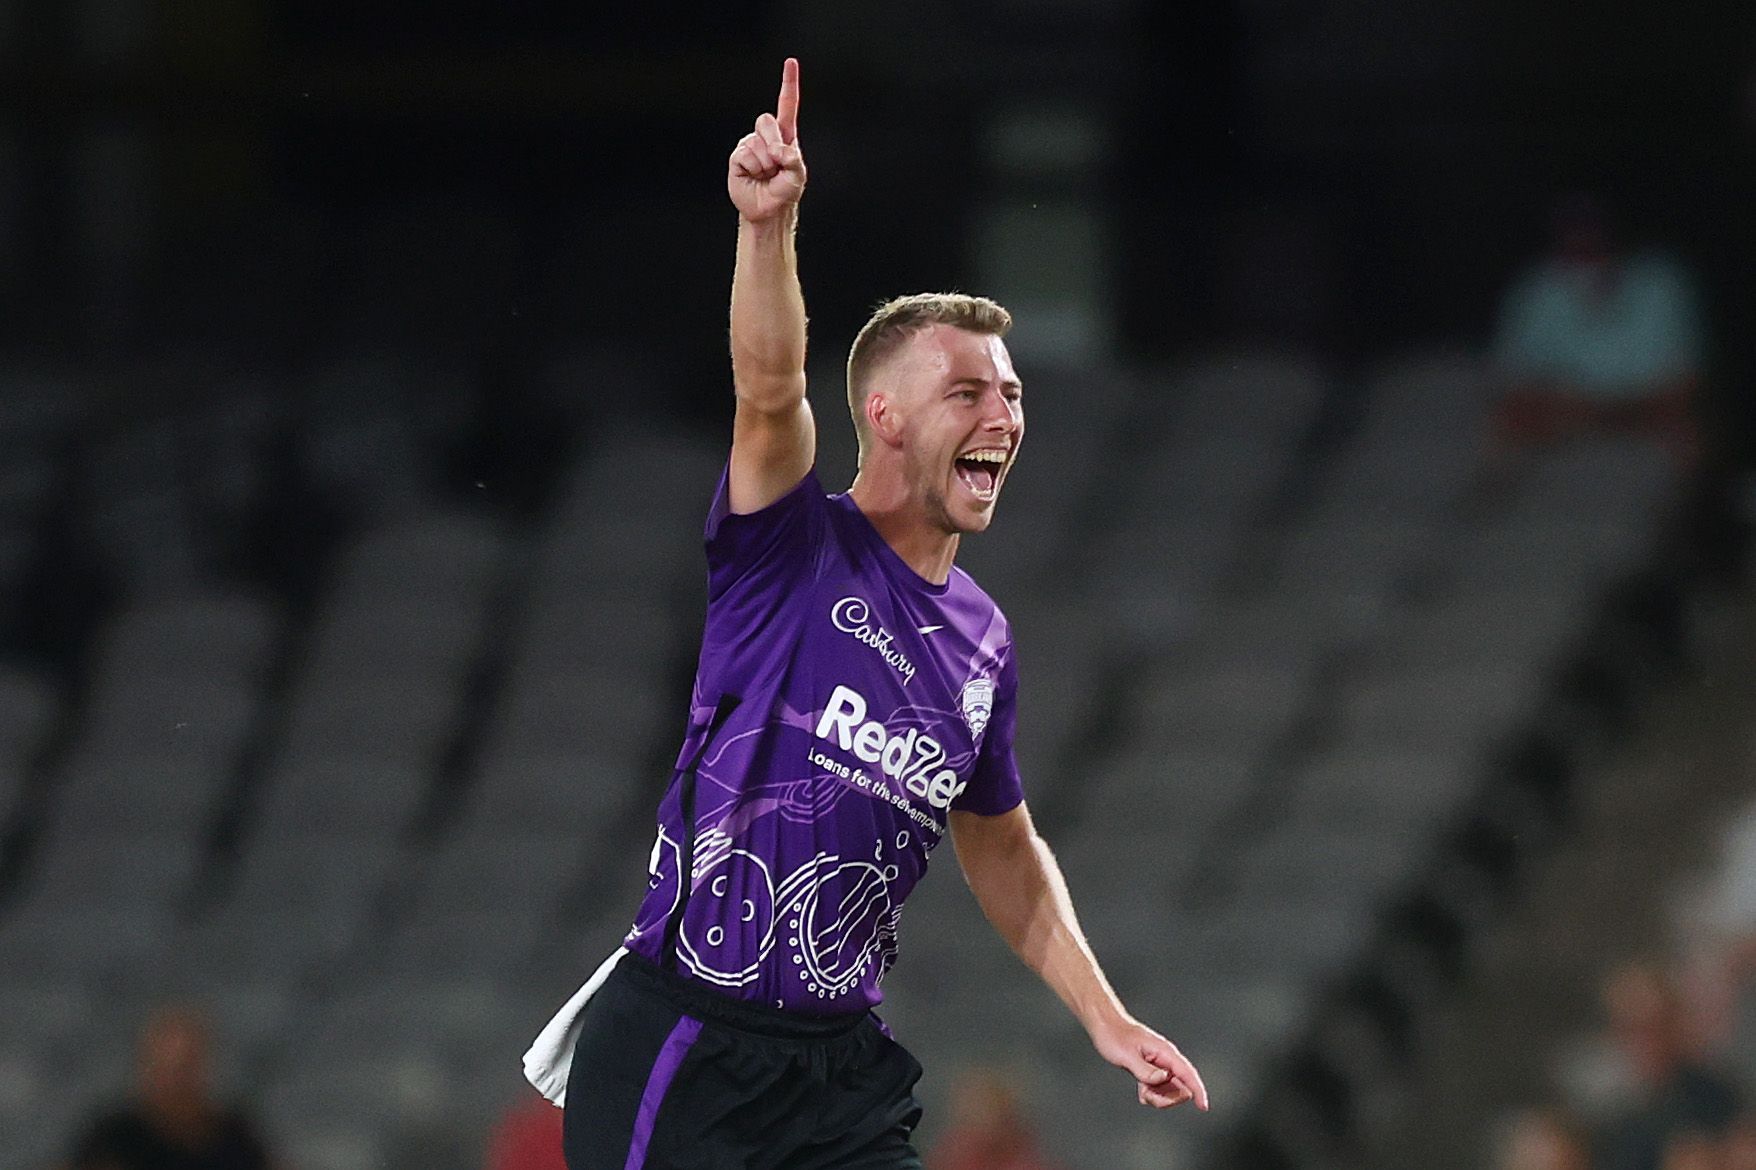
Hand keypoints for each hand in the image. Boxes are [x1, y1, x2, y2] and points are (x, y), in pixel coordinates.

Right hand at [728, 57, 805, 222]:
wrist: (767, 210)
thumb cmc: (785, 192)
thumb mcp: (797, 176)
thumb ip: (793, 160)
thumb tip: (778, 150)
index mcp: (784, 135)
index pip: (787, 105)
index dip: (788, 83)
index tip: (790, 62)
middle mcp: (766, 136)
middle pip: (766, 121)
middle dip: (774, 144)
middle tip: (776, 166)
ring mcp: (750, 144)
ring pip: (757, 143)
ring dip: (765, 164)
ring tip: (766, 175)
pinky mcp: (737, 157)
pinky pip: (745, 155)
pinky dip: (753, 169)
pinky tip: (754, 177)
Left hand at [1093, 1017, 1208, 1110]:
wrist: (1105, 1025)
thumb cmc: (1114, 1035)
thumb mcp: (1127, 1056)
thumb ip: (1146, 1070)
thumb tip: (1164, 1079)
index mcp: (1164, 1052)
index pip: (1188, 1073)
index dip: (1198, 1090)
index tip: (1203, 1107)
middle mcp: (1165, 1059)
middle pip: (1181, 1087)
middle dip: (1167, 1098)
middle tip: (1146, 1092)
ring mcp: (1159, 1065)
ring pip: (1169, 1091)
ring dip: (1158, 1097)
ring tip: (1141, 1088)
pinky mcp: (1151, 1070)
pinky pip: (1158, 1089)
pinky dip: (1151, 1094)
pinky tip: (1141, 1089)